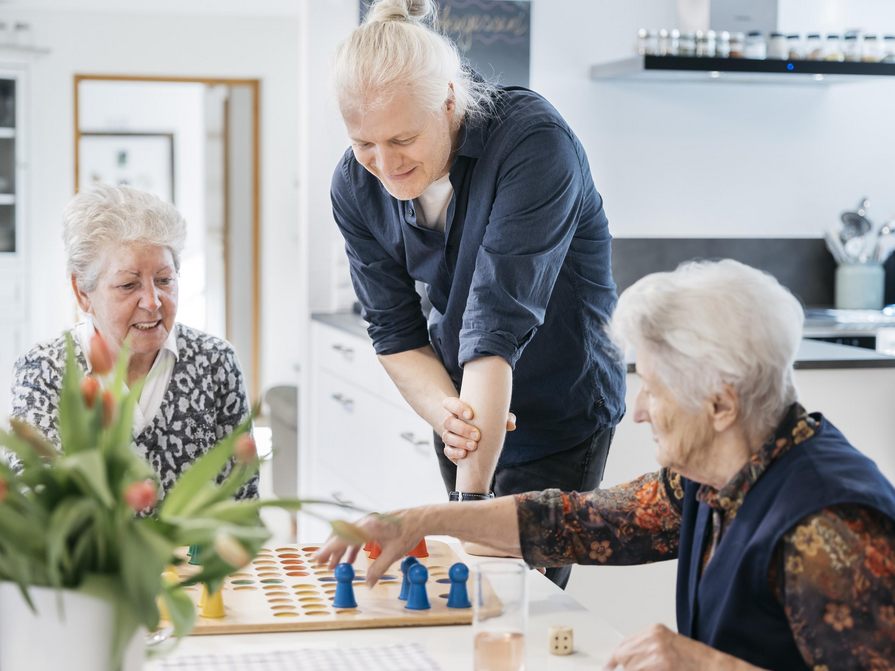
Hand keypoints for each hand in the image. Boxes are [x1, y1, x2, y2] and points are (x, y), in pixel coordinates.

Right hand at [314, 509, 422, 586]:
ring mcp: (367, 523)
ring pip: (347, 537)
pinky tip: (349, 561)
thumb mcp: (393, 553)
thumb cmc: (408, 532)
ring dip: (339, 551)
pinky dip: (350, 548)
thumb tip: (368, 584)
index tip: (317, 558)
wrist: (419, 519)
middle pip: (341, 537)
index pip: (342, 539)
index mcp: (367, 527)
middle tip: (320, 565)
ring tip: (333, 566)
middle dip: (329, 551)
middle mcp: (364, 523)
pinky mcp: (371, 525)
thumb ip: (378, 569)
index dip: (328, 549)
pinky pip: (355, 537)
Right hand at [440, 397, 515, 462]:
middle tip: (477, 435)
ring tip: (474, 446)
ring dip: (460, 441)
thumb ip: (504, 418)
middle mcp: (450, 422)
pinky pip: (447, 451)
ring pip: (447, 436)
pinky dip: (455, 453)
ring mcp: (448, 436)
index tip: (471, 415)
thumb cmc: (487, 423)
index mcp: (458, 410)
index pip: (449, 403)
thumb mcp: (495, 419)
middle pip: (448, 422)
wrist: (478, 440)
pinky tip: (464, 455)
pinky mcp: (449, 449)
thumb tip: (511, 425)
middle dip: (462, 429)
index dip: (457, 407)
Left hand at [604, 624, 747, 670]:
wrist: (715, 668)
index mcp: (654, 631)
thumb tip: (624, 660)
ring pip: (631, 667)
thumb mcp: (668, 647)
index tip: (609, 666)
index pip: (623, 644)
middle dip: (627, 667)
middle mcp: (653, 639)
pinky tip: (663, 670)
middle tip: (637, 668)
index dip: (615, 658)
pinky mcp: (662, 664)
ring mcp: (657, 653)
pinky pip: (640, 670)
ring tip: (663, 668)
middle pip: (623, 657)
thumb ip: (647, 650)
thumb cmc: (695, 661)